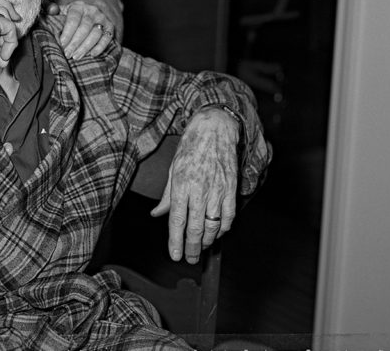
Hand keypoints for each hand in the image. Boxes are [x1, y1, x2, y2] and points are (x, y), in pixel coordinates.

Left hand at [46, 0, 114, 59]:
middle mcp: (92, 10)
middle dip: (75, 43)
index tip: (62, 43)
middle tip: (68, 54)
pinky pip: (107, 38)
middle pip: (85, 27)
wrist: (89, 13)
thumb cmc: (71, 16)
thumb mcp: (62, 11)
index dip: (68, 32)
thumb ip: (52, 9)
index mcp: (78, 6)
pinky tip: (92, 54)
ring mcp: (102, 18)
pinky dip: (100, 47)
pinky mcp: (110, 27)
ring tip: (76, 56)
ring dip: (86, 47)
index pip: (74, 18)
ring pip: (95, 34)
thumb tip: (51, 10)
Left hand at [150, 108, 238, 263]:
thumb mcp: (173, 168)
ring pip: (213, 226)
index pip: (177, 220)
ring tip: (201, 248)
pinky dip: (223, 229)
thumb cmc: (191, 147)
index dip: (175, 241)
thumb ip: (167, 195)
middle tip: (189, 259)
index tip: (174, 255)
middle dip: (192, 248)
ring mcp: (218, 191)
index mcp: (182, 184)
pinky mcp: (231, 189)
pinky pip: (228, 216)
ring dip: (207, 241)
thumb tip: (157, 214)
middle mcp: (200, 190)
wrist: (215, 130)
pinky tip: (217, 233)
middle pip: (195, 228)